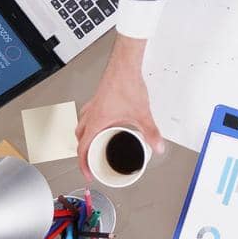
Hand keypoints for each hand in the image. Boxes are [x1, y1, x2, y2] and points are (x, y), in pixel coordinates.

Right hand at [76, 34, 165, 180]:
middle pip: (79, 138)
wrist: (124, 65)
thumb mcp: (141, 114)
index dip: (83, 164)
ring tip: (95, 143)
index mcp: (96, 121)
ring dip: (84, 136)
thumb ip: (151, 132)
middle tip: (91, 160)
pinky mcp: (98, 98)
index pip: (82, 148)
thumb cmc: (127, 84)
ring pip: (81, 125)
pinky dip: (91, 123)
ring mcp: (93, 105)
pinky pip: (88, 114)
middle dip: (83, 151)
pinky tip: (103, 122)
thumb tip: (158, 147)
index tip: (88, 173)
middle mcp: (91, 114)